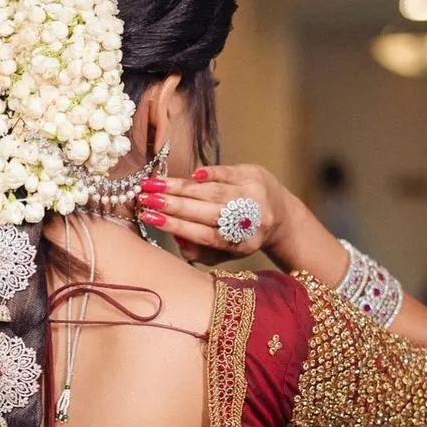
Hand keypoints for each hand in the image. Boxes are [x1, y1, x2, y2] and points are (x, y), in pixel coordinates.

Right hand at [135, 163, 291, 264]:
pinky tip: (190, 175)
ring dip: (180, 187)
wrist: (281, 216)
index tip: (150, 218)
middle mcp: (249, 220)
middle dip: (172, 205)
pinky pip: (226, 173)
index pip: (203, 234)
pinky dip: (208, 174)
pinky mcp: (254, 175)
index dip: (175, 225)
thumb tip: (176, 238)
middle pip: (205, 211)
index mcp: (240, 243)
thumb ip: (198, 252)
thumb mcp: (224, 253)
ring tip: (153, 185)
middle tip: (145, 199)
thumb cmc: (244, 237)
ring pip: (211, 191)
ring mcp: (253, 195)